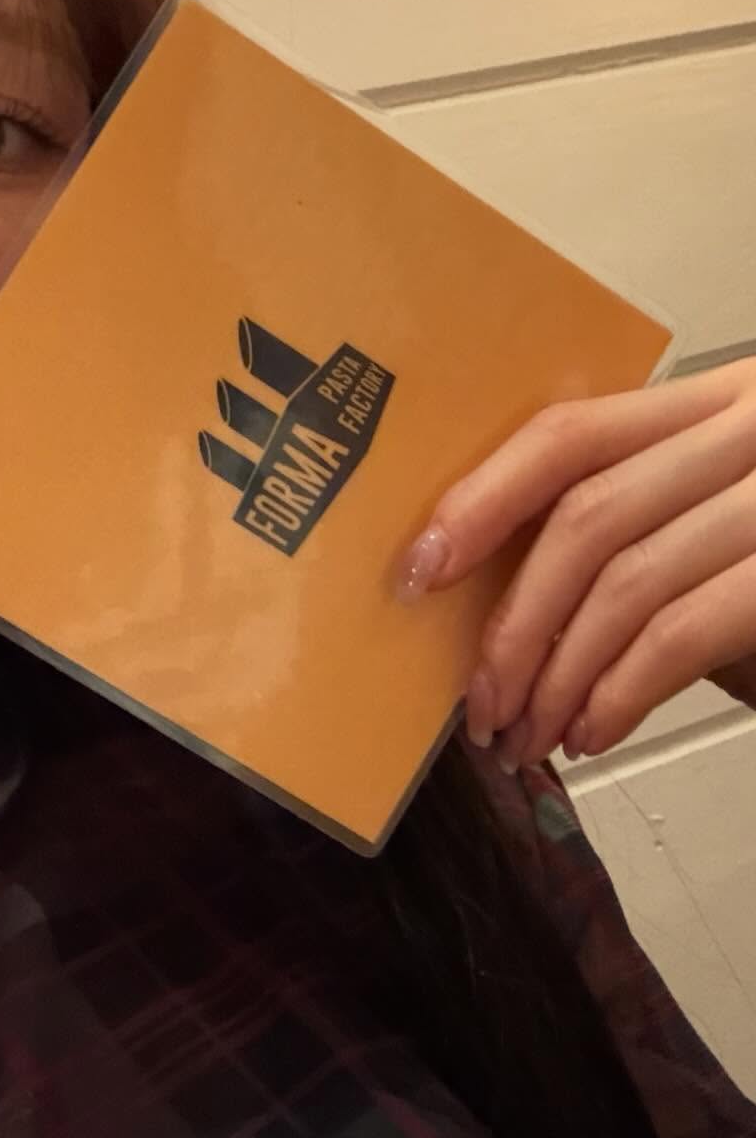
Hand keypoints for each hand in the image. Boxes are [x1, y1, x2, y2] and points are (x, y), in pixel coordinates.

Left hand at [395, 356, 755, 771]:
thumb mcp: (720, 533)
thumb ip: (638, 537)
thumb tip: (503, 610)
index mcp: (720, 400)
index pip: (570, 434)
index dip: (479, 501)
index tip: (415, 572)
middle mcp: (755, 420)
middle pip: (586, 517)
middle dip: (513, 625)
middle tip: (478, 709)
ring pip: (628, 577)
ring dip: (558, 675)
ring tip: (528, 737)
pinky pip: (684, 628)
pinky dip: (622, 692)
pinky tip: (593, 734)